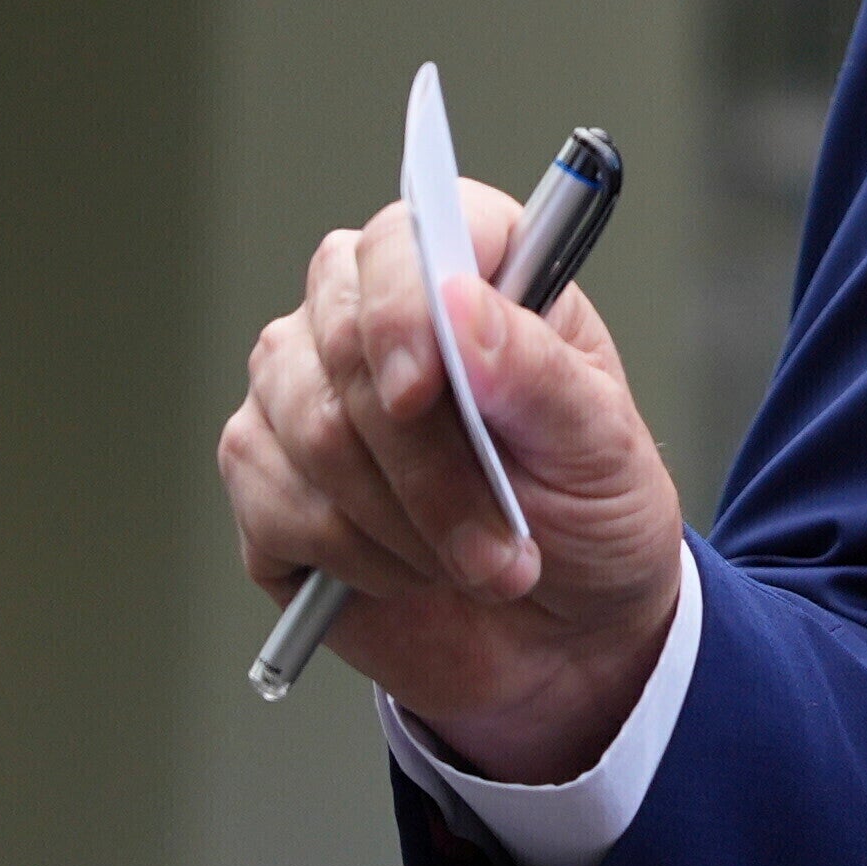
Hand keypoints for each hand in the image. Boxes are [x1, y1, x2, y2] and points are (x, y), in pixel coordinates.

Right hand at [218, 183, 691, 779]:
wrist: (559, 626)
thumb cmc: (589, 507)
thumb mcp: (601, 444)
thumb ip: (537, 371)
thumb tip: (459, 304)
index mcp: (467, 271)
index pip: (403, 240)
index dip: (403, 307)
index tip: (424, 391)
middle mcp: (366, 314)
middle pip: (343, 342)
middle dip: (430, 465)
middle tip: (502, 540)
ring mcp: (300, 393)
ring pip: (312, 434)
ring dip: (407, 524)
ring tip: (478, 565)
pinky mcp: (264, 479)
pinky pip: (276, 503)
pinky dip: (358, 558)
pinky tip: (409, 573)